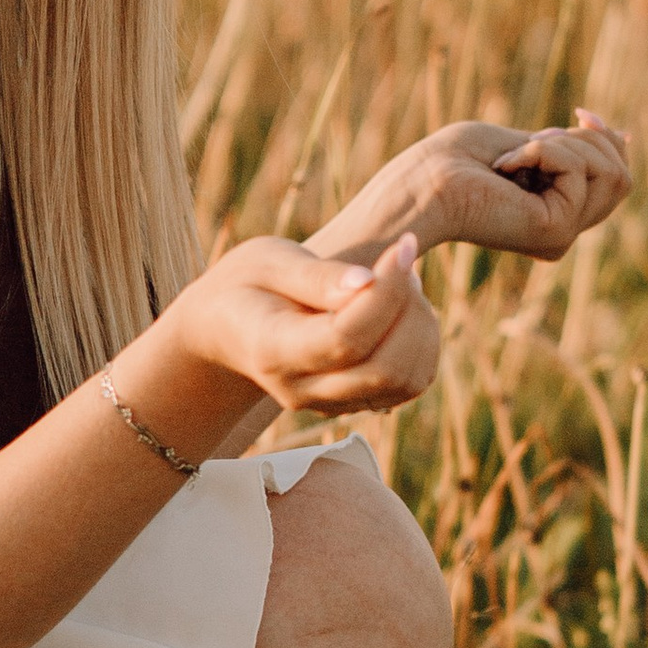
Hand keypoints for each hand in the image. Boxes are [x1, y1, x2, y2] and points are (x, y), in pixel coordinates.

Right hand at [173, 233, 439, 419]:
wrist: (226, 329)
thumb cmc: (247, 284)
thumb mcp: (267, 261)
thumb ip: (315, 276)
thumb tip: (367, 282)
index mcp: (274, 351)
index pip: (346, 338)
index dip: (387, 292)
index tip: (404, 243)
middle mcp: (303, 389)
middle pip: (385, 369)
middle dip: (409, 308)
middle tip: (399, 259)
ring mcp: (332, 404)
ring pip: (406, 380)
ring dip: (420, 325)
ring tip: (398, 279)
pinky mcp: (357, 402)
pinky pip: (412, 382)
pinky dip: (421, 342)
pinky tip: (400, 305)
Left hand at [320, 111, 633, 267]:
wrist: (420, 185)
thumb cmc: (455, 160)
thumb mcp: (528, 143)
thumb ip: (572, 148)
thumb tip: (625, 135)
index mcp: (557, 213)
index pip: (616, 178)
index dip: (607, 139)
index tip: (580, 112)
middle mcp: (564, 231)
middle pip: (621, 177)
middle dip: (585, 141)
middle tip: (528, 143)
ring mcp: (562, 235)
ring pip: (610, 173)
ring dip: (561, 144)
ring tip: (511, 158)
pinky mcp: (555, 232)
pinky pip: (577, 171)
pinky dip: (542, 150)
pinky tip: (503, 167)